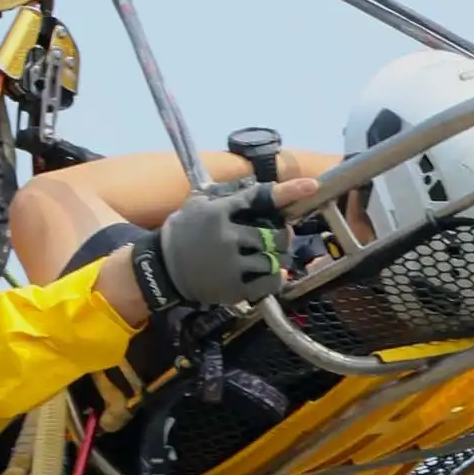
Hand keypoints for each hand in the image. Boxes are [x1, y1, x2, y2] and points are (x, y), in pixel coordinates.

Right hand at [133, 183, 283, 314]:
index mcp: (219, 213)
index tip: (312, 185)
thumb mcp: (198, 205)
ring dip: (279, 258)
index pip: (259, 198)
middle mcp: (227, 238)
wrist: (161, 269)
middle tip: (281, 236)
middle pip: (274, 235)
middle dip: (282, 236)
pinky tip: (272, 273)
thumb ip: (227, 197)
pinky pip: (269, 283)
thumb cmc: (182, 233)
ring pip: (274, 260)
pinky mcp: (233, 289)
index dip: (288, 191)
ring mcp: (230, 265)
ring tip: (272, 256)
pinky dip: (276, 278)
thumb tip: (258, 189)